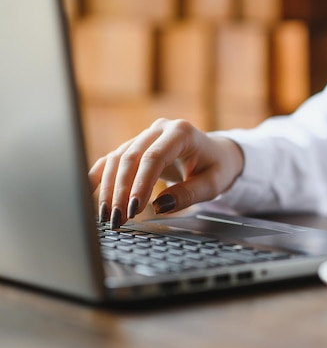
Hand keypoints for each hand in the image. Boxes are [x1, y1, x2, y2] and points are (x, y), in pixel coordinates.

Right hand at [89, 118, 243, 228]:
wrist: (218, 153)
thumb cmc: (217, 168)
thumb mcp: (212, 184)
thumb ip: (188, 194)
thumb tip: (159, 206)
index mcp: (181, 133)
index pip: (154, 157)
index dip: (141, 183)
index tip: (134, 208)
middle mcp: (159, 129)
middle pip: (131, 157)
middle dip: (121, 190)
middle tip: (117, 218)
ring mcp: (145, 135)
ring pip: (118, 158)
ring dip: (109, 188)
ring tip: (108, 216)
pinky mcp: (135, 145)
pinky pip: (112, 159)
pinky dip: (100, 175)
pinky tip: (88, 192)